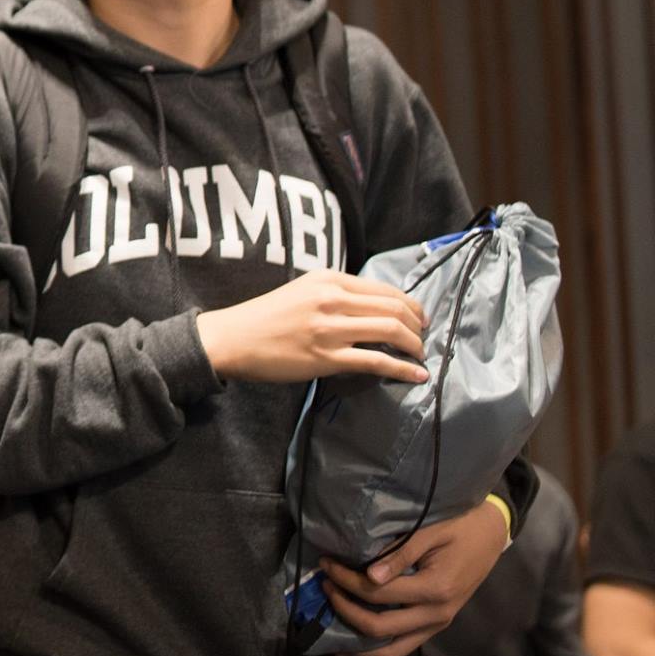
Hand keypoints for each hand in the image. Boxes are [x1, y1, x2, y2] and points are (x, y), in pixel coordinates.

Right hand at [195, 269, 429, 384]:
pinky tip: (416, 375)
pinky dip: (404, 369)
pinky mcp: (326, 357)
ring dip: (415, 346)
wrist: (233, 338)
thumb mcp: (302, 292)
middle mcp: (332, 299)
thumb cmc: (265, 317)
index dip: (412, 306)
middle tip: (423, 339)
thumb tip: (373, 311)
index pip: (386, 289)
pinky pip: (377, 361)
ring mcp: (330, 329)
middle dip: (419, 326)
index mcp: (328, 280)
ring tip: (420, 356)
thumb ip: (336, 296)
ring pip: (392, 331)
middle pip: (395, 308)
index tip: (419, 319)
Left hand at [321, 501, 507, 655]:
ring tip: (330, 624)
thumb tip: (369, 576)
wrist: (492, 533)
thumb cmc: (460, 525)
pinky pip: (404, 644)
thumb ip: (400, 554)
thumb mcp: (429, 531)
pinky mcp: (437, 623)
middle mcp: (438, 614)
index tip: (325, 564)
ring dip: (358, 640)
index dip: (345, 580)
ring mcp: (439, 623)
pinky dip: (377, 644)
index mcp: (436, 589)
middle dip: (344, 609)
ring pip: (393, 649)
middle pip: (380, 627)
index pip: (377, 593)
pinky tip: (354, 636)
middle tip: (323, 587)